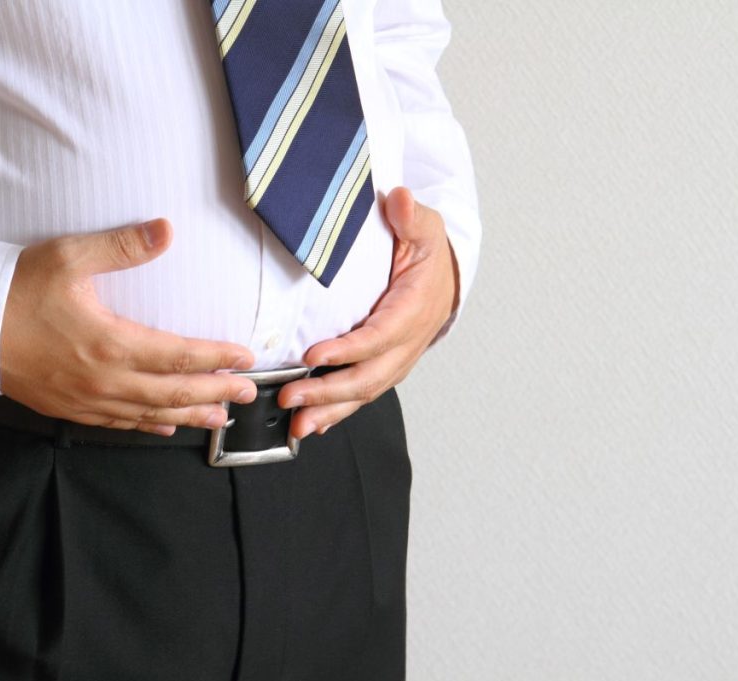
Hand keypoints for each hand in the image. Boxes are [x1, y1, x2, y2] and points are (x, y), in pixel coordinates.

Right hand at [0, 219, 257, 435]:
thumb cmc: (16, 288)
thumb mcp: (70, 257)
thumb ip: (122, 246)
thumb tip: (167, 230)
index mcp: (111, 343)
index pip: (180, 356)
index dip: (217, 359)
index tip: (246, 357)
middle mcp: (104, 380)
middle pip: (173, 393)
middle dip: (216, 393)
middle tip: (249, 392)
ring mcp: (86, 400)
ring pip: (150, 414)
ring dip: (189, 415)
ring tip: (220, 418)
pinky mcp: (68, 408)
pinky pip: (118, 424)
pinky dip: (148, 426)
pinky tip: (164, 427)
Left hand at [278, 187, 459, 437]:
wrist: (446, 277)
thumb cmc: (429, 252)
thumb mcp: (424, 226)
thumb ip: (410, 216)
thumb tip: (399, 200)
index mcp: (415, 307)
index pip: (380, 335)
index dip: (349, 349)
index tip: (315, 355)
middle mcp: (408, 342)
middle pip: (369, 376)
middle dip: (329, 391)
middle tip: (291, 396)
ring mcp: (398, 360)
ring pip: (365, 392)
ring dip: (330, 411)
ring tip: (296, 424)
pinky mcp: (386, 368)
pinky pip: (363, 395)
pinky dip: (338, 413)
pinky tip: (312, 424)